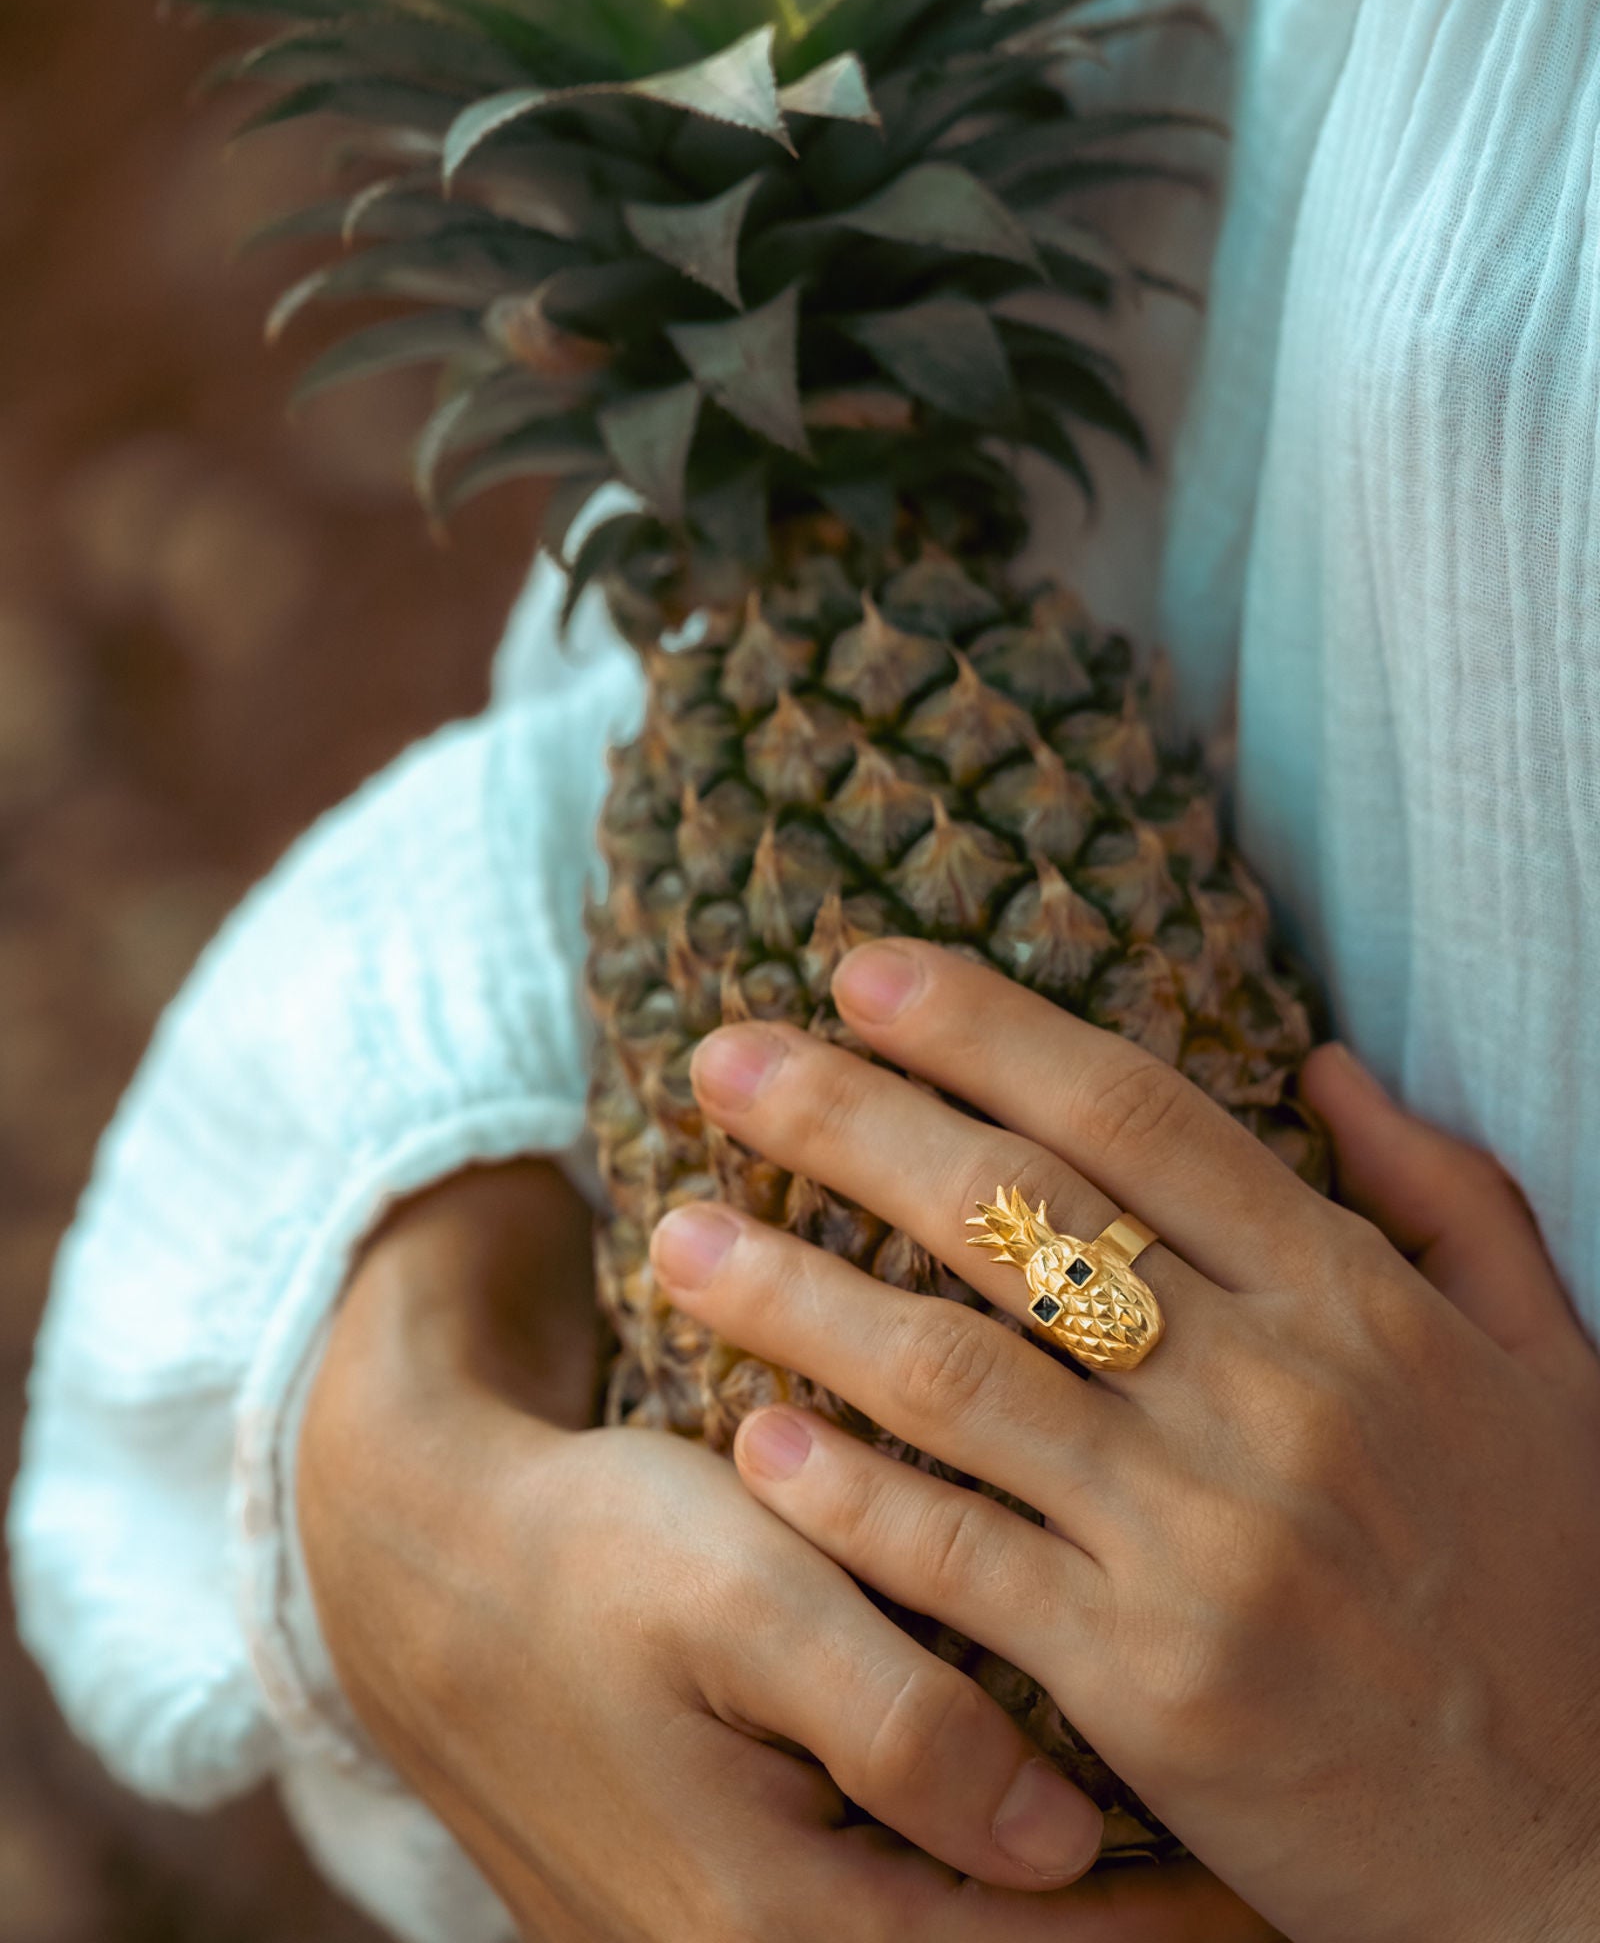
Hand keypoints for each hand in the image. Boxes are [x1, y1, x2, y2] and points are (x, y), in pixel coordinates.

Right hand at [299, 1161, 1270, 1941]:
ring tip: (1200, 1850)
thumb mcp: (741, 1605)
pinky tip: (1045, 1811)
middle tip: (1270, 1863)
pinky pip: (896, 1910)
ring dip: (1071, 1904)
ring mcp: (743, 1941)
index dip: (1178, 1929)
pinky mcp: (731, 1901)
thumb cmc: (595, 1562)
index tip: (1283, 1871)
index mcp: (783, 1922)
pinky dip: (987, 1874)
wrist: (428, 1569)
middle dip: (1144, 1926)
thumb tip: (1058, 1843)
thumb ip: (897, 1725)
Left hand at [652, 942, 1599, 1942]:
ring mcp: (1202, 1537)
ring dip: (794, 1297)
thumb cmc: (1559, 1592)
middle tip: (720, 1061)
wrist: (1589, 1852)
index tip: (861, 972)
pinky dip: (851, 1495)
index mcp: (1354, 1300)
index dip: (982, 1027)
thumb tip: (1328, 1064)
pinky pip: (962, 1560)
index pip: (1133, 1113)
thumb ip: (1447, 1203)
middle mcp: (1270, 1393)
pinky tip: (753, 1442)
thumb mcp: (1552, 1369)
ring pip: (953, 1374)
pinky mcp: (1149, 1682)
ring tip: (674, 1238)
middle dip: (846, 1118)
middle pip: (1014, 1211)